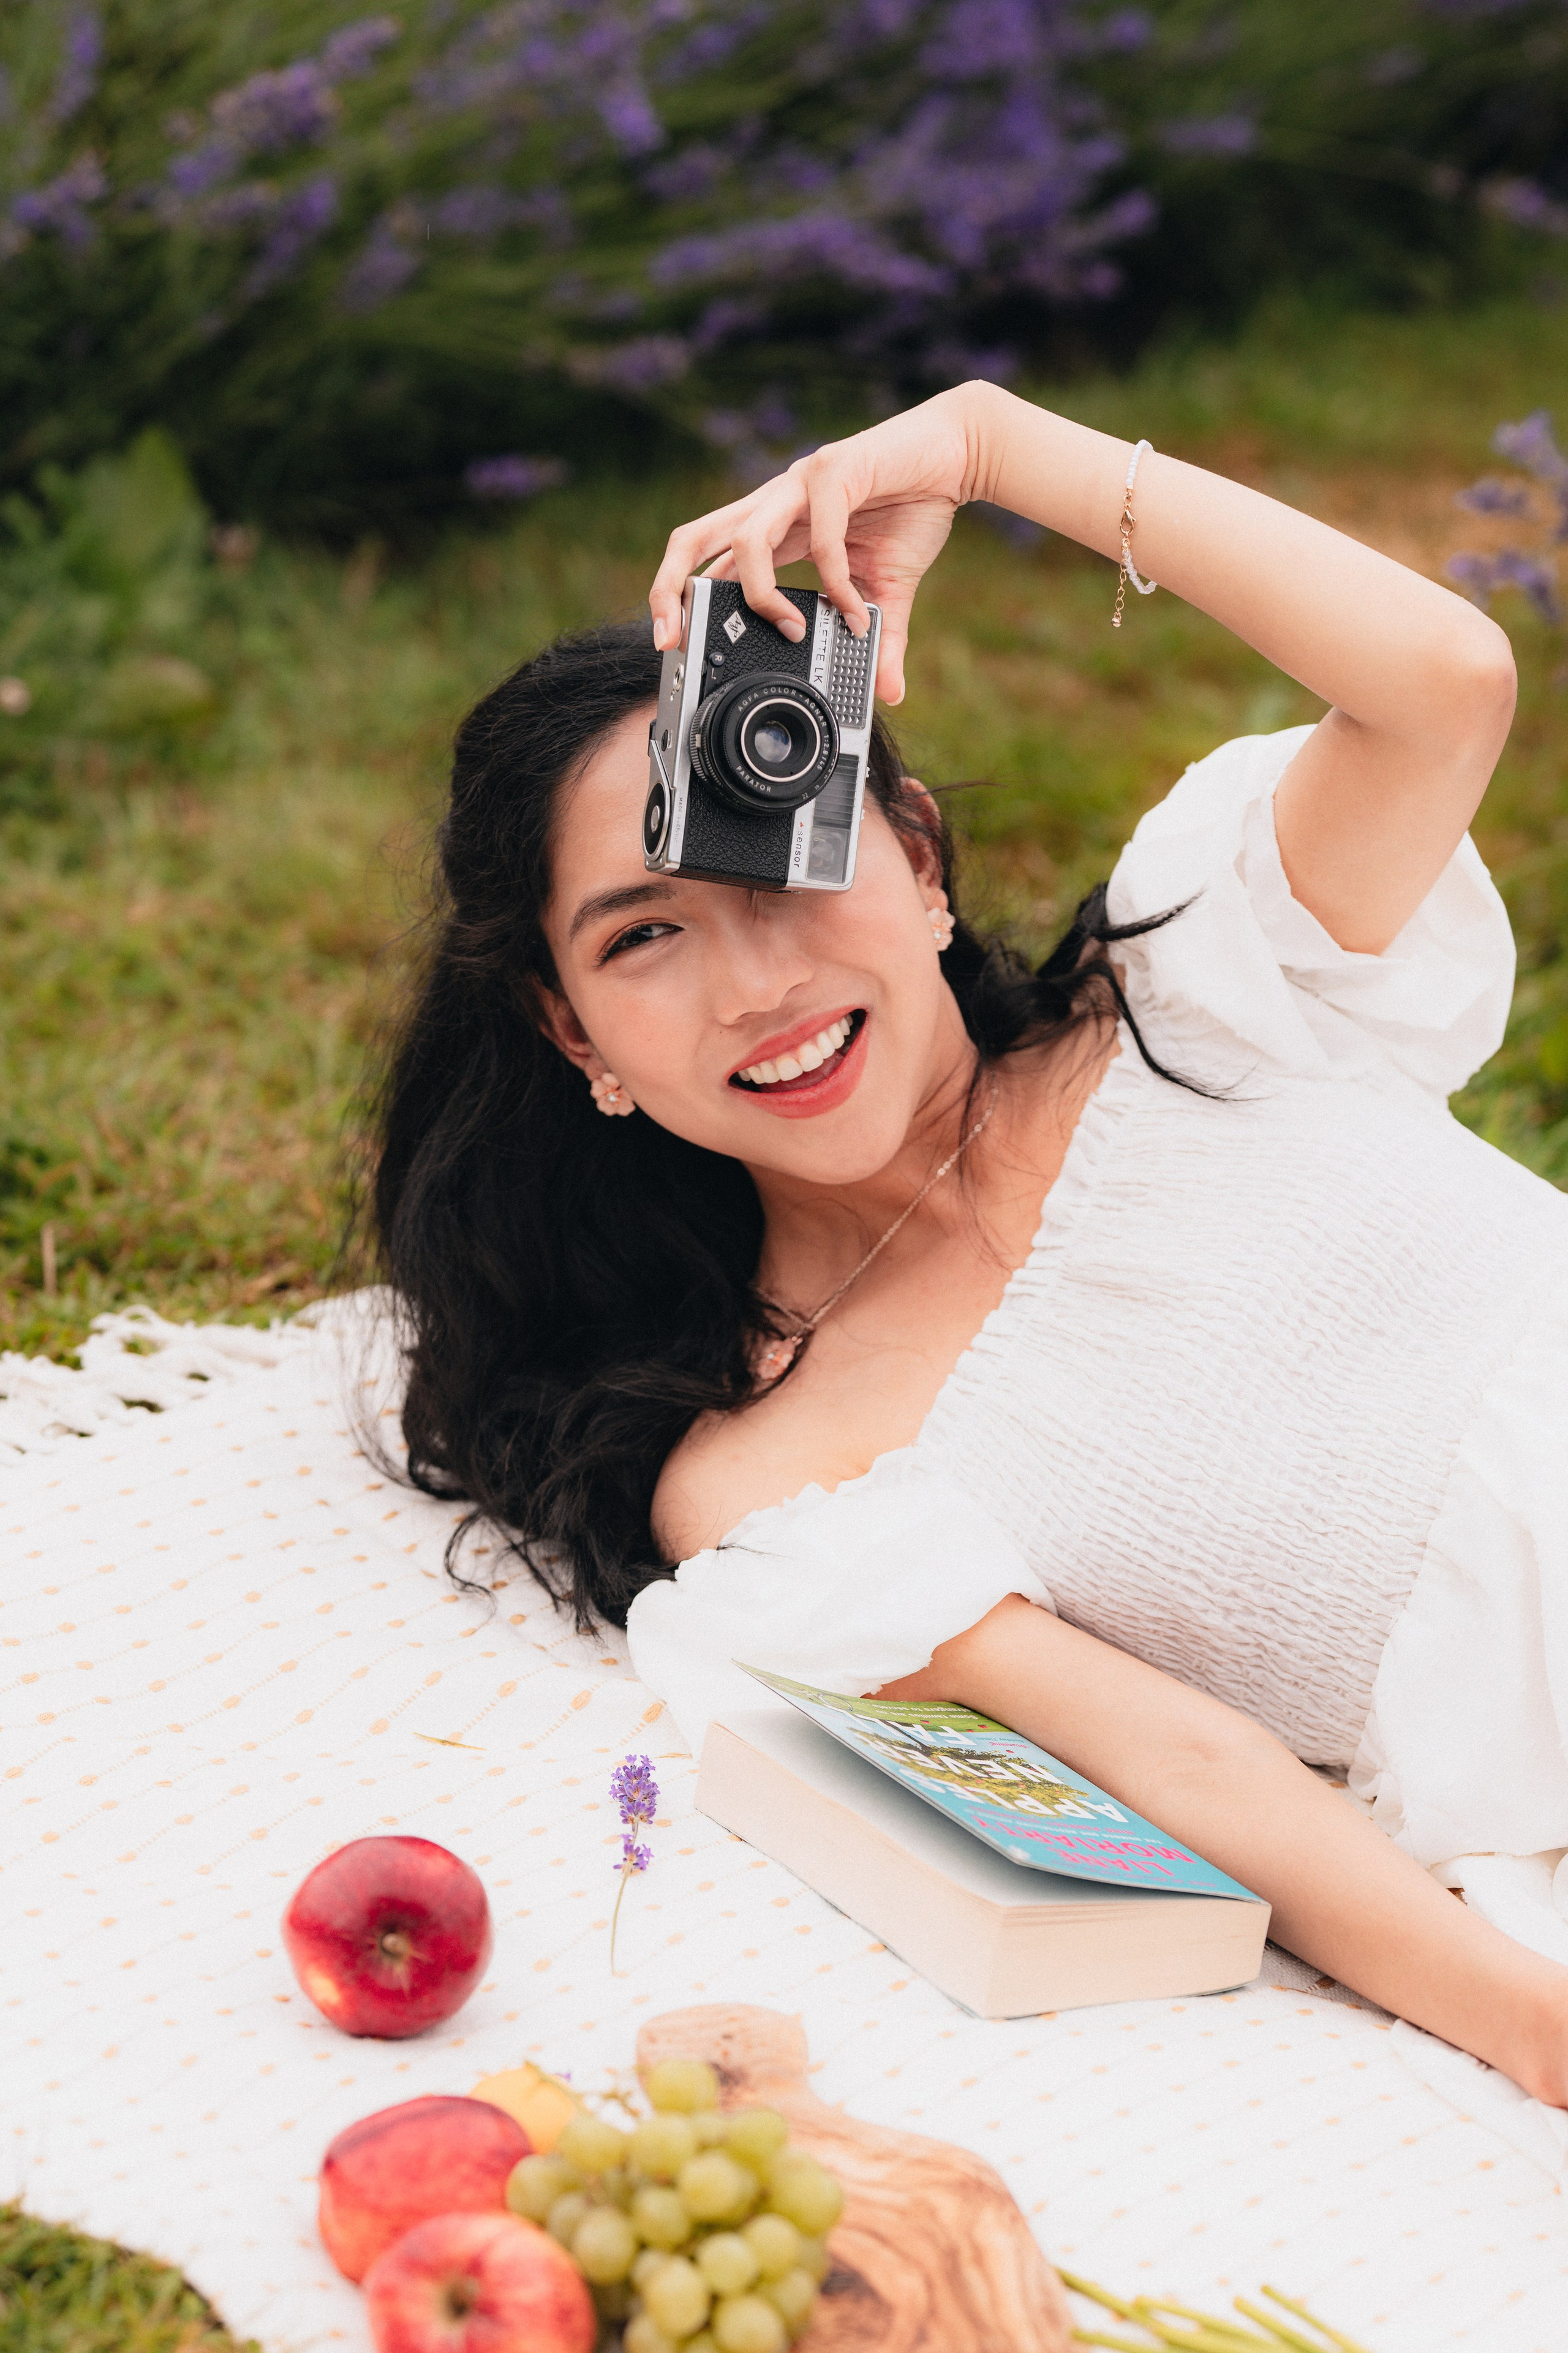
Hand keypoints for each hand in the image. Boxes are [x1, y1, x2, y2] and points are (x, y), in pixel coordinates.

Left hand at [648, 386, 996, 704]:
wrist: (958, 454)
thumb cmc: (915, 509)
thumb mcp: (890, 589)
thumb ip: (880, 639)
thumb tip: (890, 693)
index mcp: (775, 526)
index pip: (707, 558)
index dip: (680, 597)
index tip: (675, 643)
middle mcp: (775, 502)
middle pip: (693, 538)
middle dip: (669, 587)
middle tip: (672, 638)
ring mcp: (799, 484)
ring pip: (746, 540)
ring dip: (763, 596)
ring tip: (794, 630)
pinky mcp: (835, 471)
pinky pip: (821, 536)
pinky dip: (835, 581)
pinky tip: (855, 610)